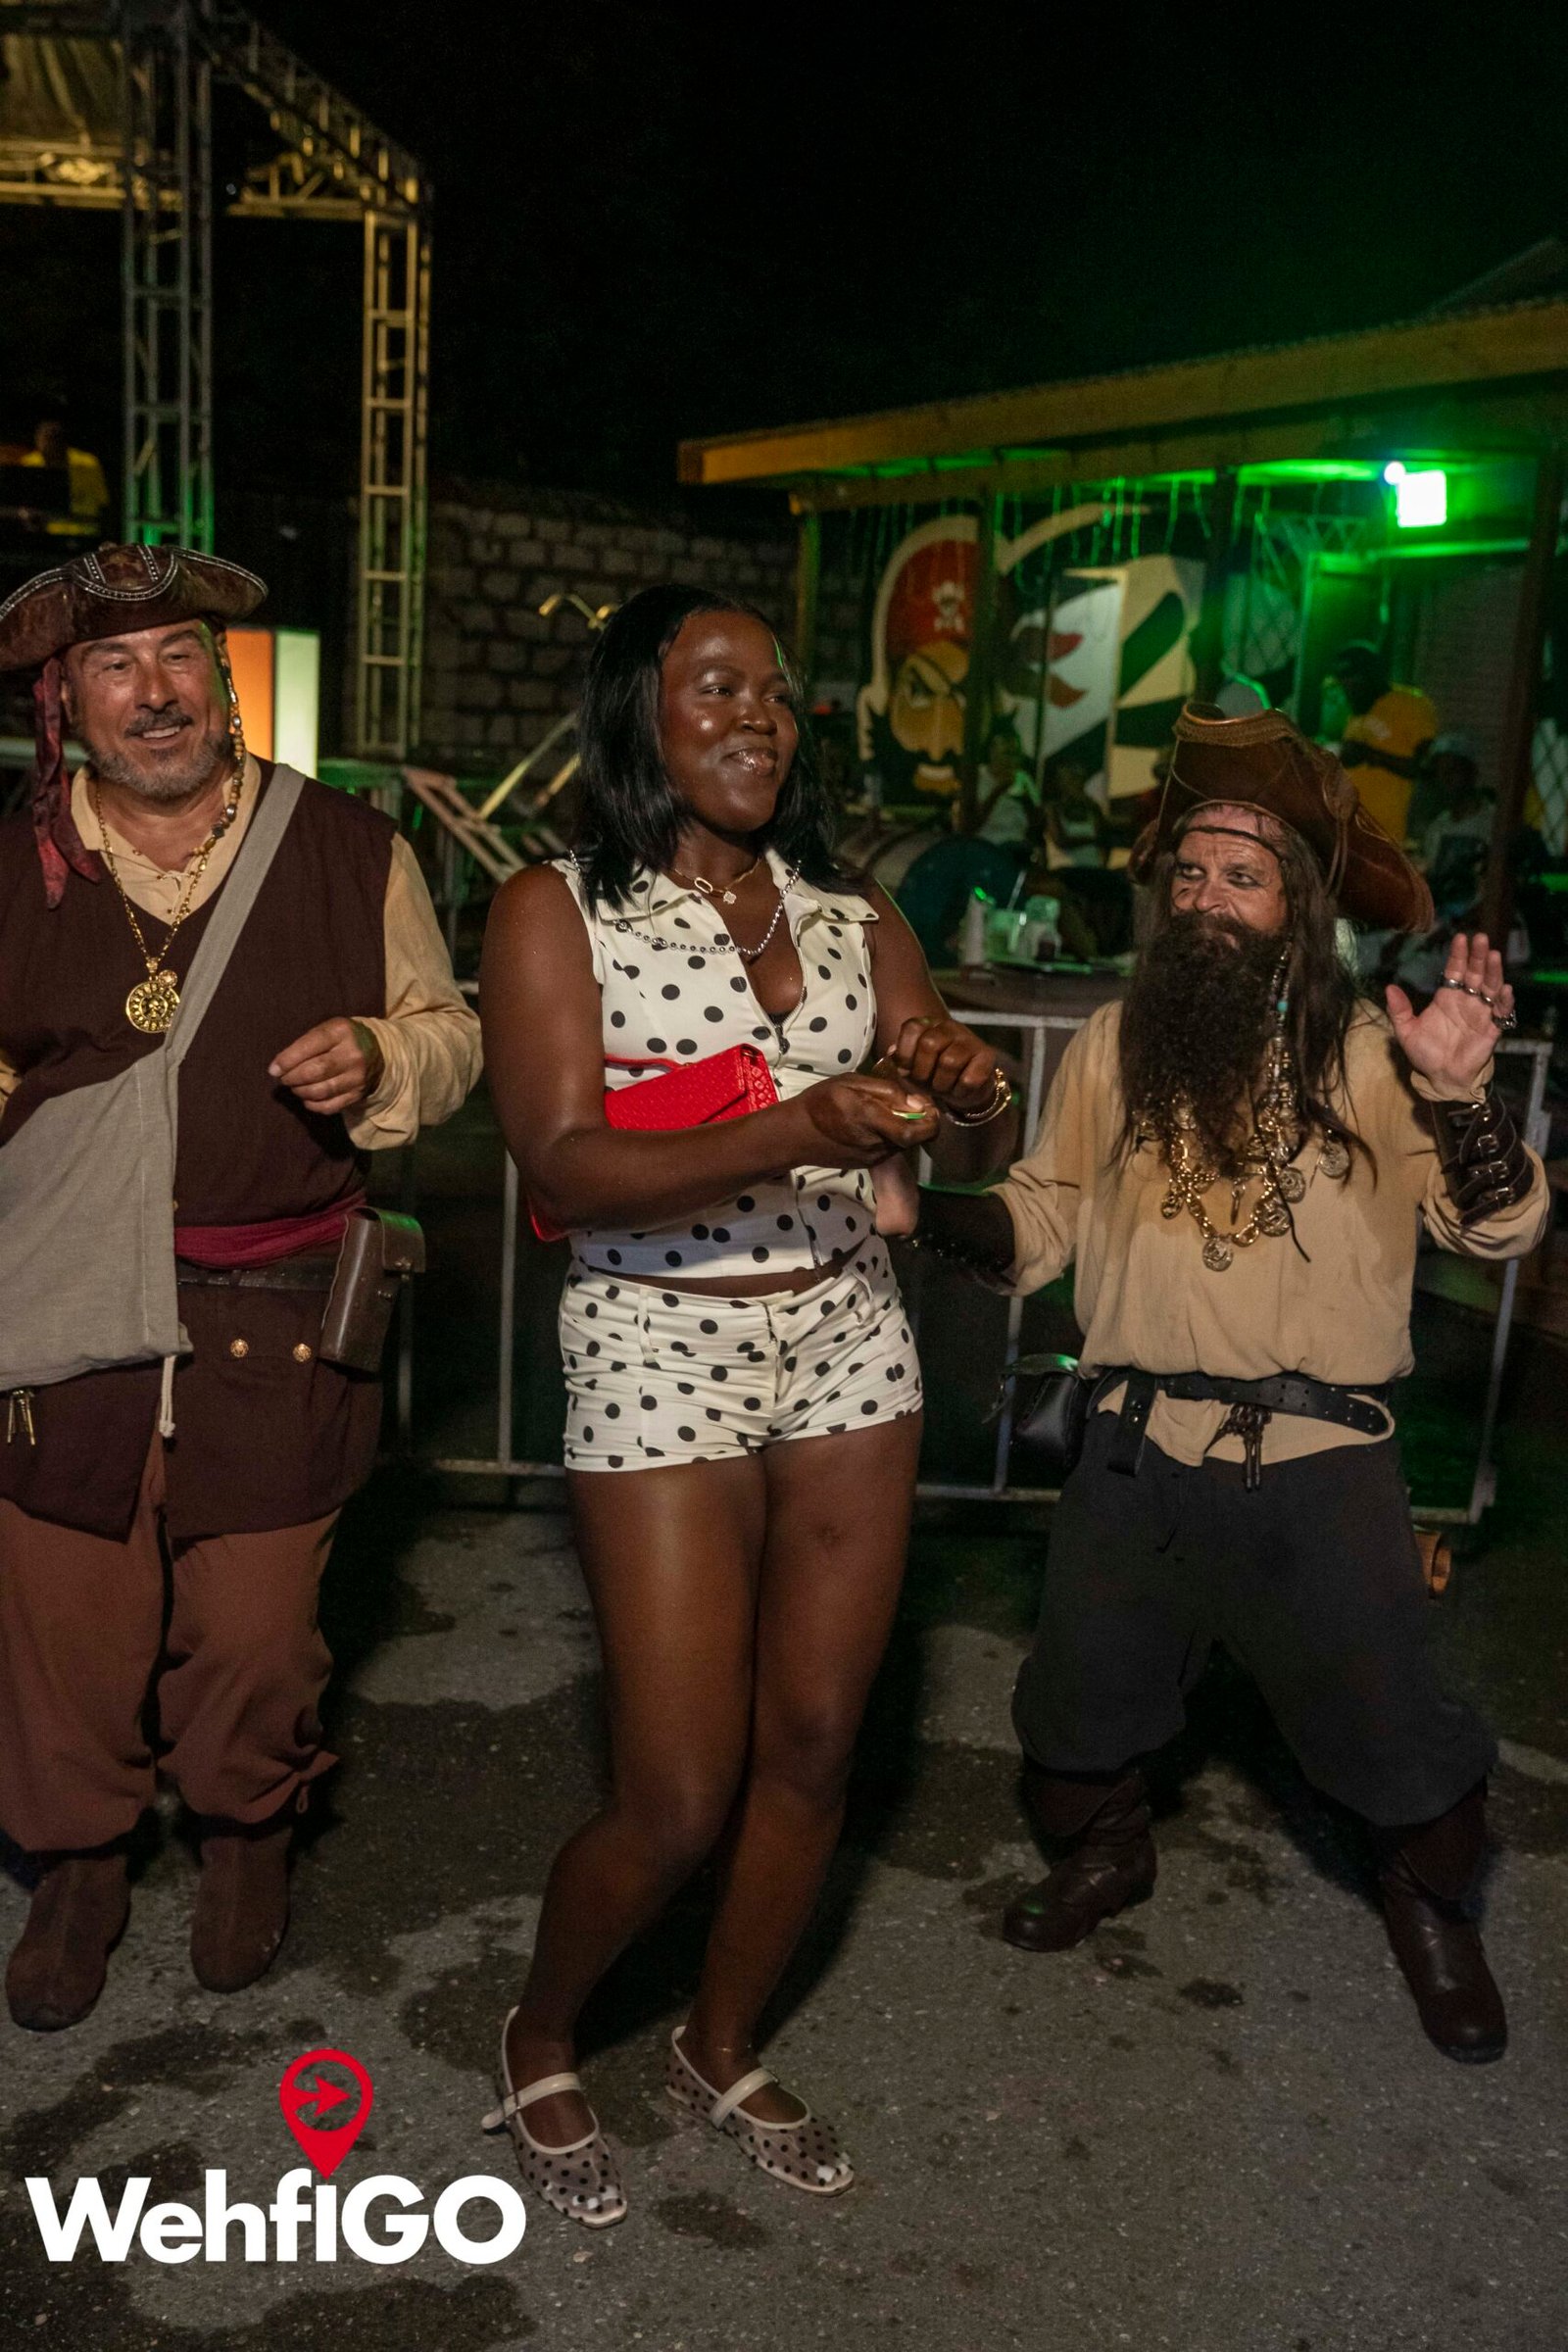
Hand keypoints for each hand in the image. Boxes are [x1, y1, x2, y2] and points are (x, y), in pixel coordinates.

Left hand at [269, 1018, 383, 1116]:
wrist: (377, 1052)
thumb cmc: (340, 1039)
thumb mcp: (327, 1030)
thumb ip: (304, 1045)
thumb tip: (277, 1068)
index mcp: (341, 1032)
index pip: (310, 1046)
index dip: (288, 1060)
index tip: (273, 1070)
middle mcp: (352, 1054)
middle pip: (315, 1071)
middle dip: (292, 1078)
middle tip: (284, 1079)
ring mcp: (357, 1076)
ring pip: (320, 1091)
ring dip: (301, 1091)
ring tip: (295, 1087)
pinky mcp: (358, 1094)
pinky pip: (329, 1106)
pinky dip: (313, 1104)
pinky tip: (308, 1098)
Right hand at [791, 1074, 940, 1166]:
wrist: (795, 1135)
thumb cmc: (820, 1102)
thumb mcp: (850, 1082)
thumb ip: (886, 1091)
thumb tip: (915, 1103)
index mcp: (871, 1119)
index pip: (916, 1131)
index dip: (931, 1122)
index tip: (930, 1108)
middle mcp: (876, 1143)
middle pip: (914, 1138)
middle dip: (919, 1122)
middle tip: (910, 1105)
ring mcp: (872, 1157)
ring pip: (903, 1144)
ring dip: (903, 1129)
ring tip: (885, 1113)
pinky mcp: (867, 1164)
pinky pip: (889, 1149)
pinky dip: (890, 1137)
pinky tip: (874, 1125)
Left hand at [883, 1016, 1005, 1116]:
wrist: (967, 1088)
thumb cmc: (935, 1075)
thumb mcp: (914, 1068)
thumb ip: (900, 1060)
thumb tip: (892, 1053)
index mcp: (929, 1025)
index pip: (912, 1028)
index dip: (905, 1053)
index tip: (906, 1070)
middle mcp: (950, 1027)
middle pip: (929, 1044)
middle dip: (922, 1071)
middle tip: (926, 1082)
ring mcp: (970, 1039)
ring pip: (949, 1062)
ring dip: (941, 1084)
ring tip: (943, 1087)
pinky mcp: (987, 1056)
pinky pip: (968, 1078)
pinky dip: (960, 1091)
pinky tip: (959, 1090)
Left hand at [1386, 933, 1513, 1097]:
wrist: (1441, 1078)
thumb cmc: (1426, 1053)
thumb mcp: (1406, 1032)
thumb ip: (1399, 1011)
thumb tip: (1389, 987)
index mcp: (1447, 997)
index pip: (1454, 970)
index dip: (1458, 955)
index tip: (1460, 938)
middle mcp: (1466, 1000)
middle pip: (1474, 973)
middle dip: (1477, 956)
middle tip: (1480, 939)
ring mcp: (1481, 1013)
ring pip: (1490, 987)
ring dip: (1493, 972)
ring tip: (1493, 955)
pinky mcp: (1492, 1028)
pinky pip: (1501, 1012)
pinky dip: (1504, 1001)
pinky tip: (1505, 990)